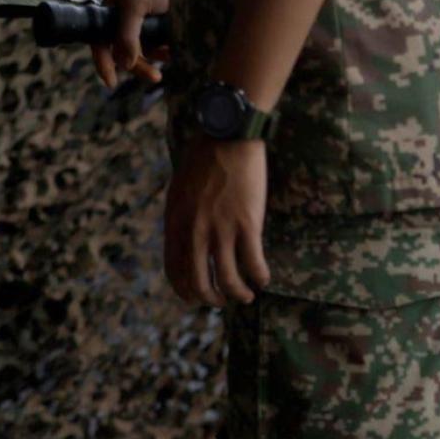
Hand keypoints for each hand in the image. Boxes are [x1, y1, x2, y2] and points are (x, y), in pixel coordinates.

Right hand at [92, 0, 173, 87]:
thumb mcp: (137, 4)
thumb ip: (127, 34)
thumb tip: (124, 65)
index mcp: (110, 9)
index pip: (100, 42)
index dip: (104, 64)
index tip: (111, 84)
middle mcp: (123, 14)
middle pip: (123, 49)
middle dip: (139, 64)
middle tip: (156, 77)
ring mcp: (142, 16)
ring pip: (143, 47)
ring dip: (155, 55)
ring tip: (170, 53)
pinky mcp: (160, 17)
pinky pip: (158, 39)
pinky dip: (164, 46)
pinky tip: (174, 47)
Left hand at [164, 136, 269, 306]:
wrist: (227, 137)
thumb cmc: (203, 159)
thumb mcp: (179, 192)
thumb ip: (180, 219)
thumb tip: (185, 240)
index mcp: (176, 225)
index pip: (175, 272)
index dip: (186, 290)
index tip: (197, 296)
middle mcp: (195, 233)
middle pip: (199, 282)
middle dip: (211, 298)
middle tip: (221, 302)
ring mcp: (221, 229)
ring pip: (227, 278)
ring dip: (237, 293)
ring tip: (245, 296)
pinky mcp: (247, 223)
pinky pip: (253, 261)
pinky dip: (259, 276)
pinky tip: (264, 279)